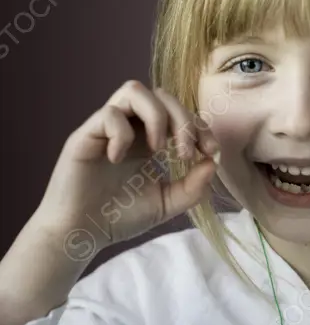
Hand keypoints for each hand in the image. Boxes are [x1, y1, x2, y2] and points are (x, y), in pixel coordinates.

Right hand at [33, 80, 219, 248]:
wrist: (80, 235)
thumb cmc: (119, 217)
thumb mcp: (166, 203)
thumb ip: (192, 186)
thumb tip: (212, 161)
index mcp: (148, 138)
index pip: (178, 112)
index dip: (199, 125)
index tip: (210, 151)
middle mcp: (128, 127)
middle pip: (161, 94)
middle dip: (183, 119)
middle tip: (186, 153)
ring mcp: (106, 128)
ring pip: (134, 90)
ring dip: (156, 116)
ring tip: (158, 148)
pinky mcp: (85, 136)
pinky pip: (108, 114)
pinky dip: (122, 134)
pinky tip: (119, 160)